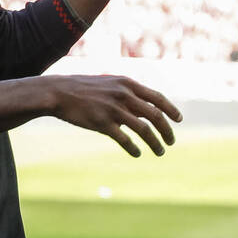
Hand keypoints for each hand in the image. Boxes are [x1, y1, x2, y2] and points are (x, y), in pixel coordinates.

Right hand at [45, 75, 182, 157]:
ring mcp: (113, 109)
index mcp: (128, 84)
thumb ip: (129, 94)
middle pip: (155, 115)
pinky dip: (134, 148)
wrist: (58, 92)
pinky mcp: (102, 123)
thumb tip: (146, 109)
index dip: (171, 109)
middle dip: (167, 131)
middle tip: (171, 142)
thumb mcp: (111, 83)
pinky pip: (124, 139)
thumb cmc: (85, 89)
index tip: (179, 120)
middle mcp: (124, 95)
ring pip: (144, 130)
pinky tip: (137, 153)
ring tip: (160, 152)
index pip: (157, 98)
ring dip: (155, 143)